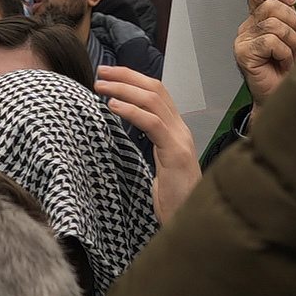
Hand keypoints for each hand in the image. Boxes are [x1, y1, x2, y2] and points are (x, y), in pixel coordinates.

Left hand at [96, 65, 201, 216]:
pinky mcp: (176, 153)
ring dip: (124, 89)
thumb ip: (154, 148)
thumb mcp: (161, 168)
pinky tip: (113, 107)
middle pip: (156, 89)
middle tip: (102, 71)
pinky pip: (153, 124)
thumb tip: (133, 136)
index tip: (110, 74)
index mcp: (176, 132)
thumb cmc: (174, 200)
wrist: (192, 223)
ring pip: (153, 101)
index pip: (157, 93)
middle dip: (127, 76)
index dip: (134, 79)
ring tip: (102, 86)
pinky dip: (131, 111)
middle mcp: (181, 130)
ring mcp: (180, 140)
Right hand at [234, 0, 295, 99]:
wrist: (286, 93)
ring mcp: (243, 41)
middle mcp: (248, 28)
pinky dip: (284, 53)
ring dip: (290, 43)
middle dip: (293, 24)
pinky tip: (281, 63)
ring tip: (287, 56)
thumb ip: (289, 14)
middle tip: (292, 44)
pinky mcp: (244, 54)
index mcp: (259, 20)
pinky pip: (271, 42)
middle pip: (272, 5)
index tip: (291, 0)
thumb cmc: (290, 69)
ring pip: (275, 25)